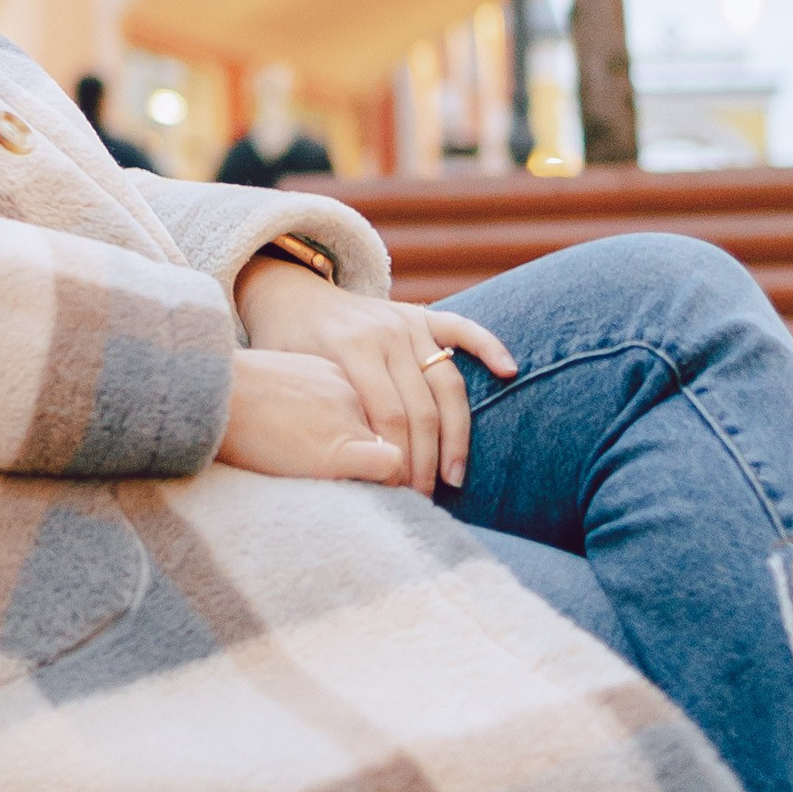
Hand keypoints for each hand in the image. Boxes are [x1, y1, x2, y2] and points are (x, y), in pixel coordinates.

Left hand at [232, 257, 516, 493]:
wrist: (288, 294)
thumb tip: (348, 471)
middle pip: (421, 409)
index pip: (389, 417)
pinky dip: (489, 347)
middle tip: (426, 497)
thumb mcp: (288, 377)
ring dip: (457, 434)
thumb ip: (318, 414)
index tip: (400, 494)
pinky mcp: (422, 314)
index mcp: (351, 349)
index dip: (399, 460)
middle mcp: (386, 334)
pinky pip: (463, 329)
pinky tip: (509, 372)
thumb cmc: (283, 345)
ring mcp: (407, 323)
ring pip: (448, 383)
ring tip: (455, 475)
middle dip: (427, 460)